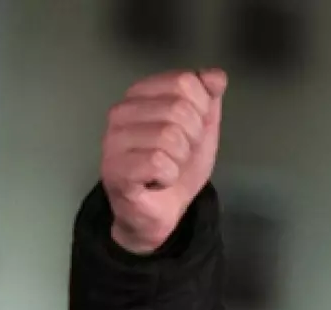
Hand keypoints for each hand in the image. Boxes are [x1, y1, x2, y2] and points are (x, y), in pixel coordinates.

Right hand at [101, 69, 227, 253]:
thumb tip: (216, 76)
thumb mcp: (202, 130)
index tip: (191, 132)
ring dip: (180, 160)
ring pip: (170, 137)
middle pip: (179, 109)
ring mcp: (113, 140)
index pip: (185, 82)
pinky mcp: (115, 169)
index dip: (200, 111)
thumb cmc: (177, 168)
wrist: (162, 211)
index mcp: (141, 95)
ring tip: (168, 168)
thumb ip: (209, 100)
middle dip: (192, 139)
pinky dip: (169, 177)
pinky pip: (159, 163)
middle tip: (179, 155)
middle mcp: (121, 111)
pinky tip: (158, 181)